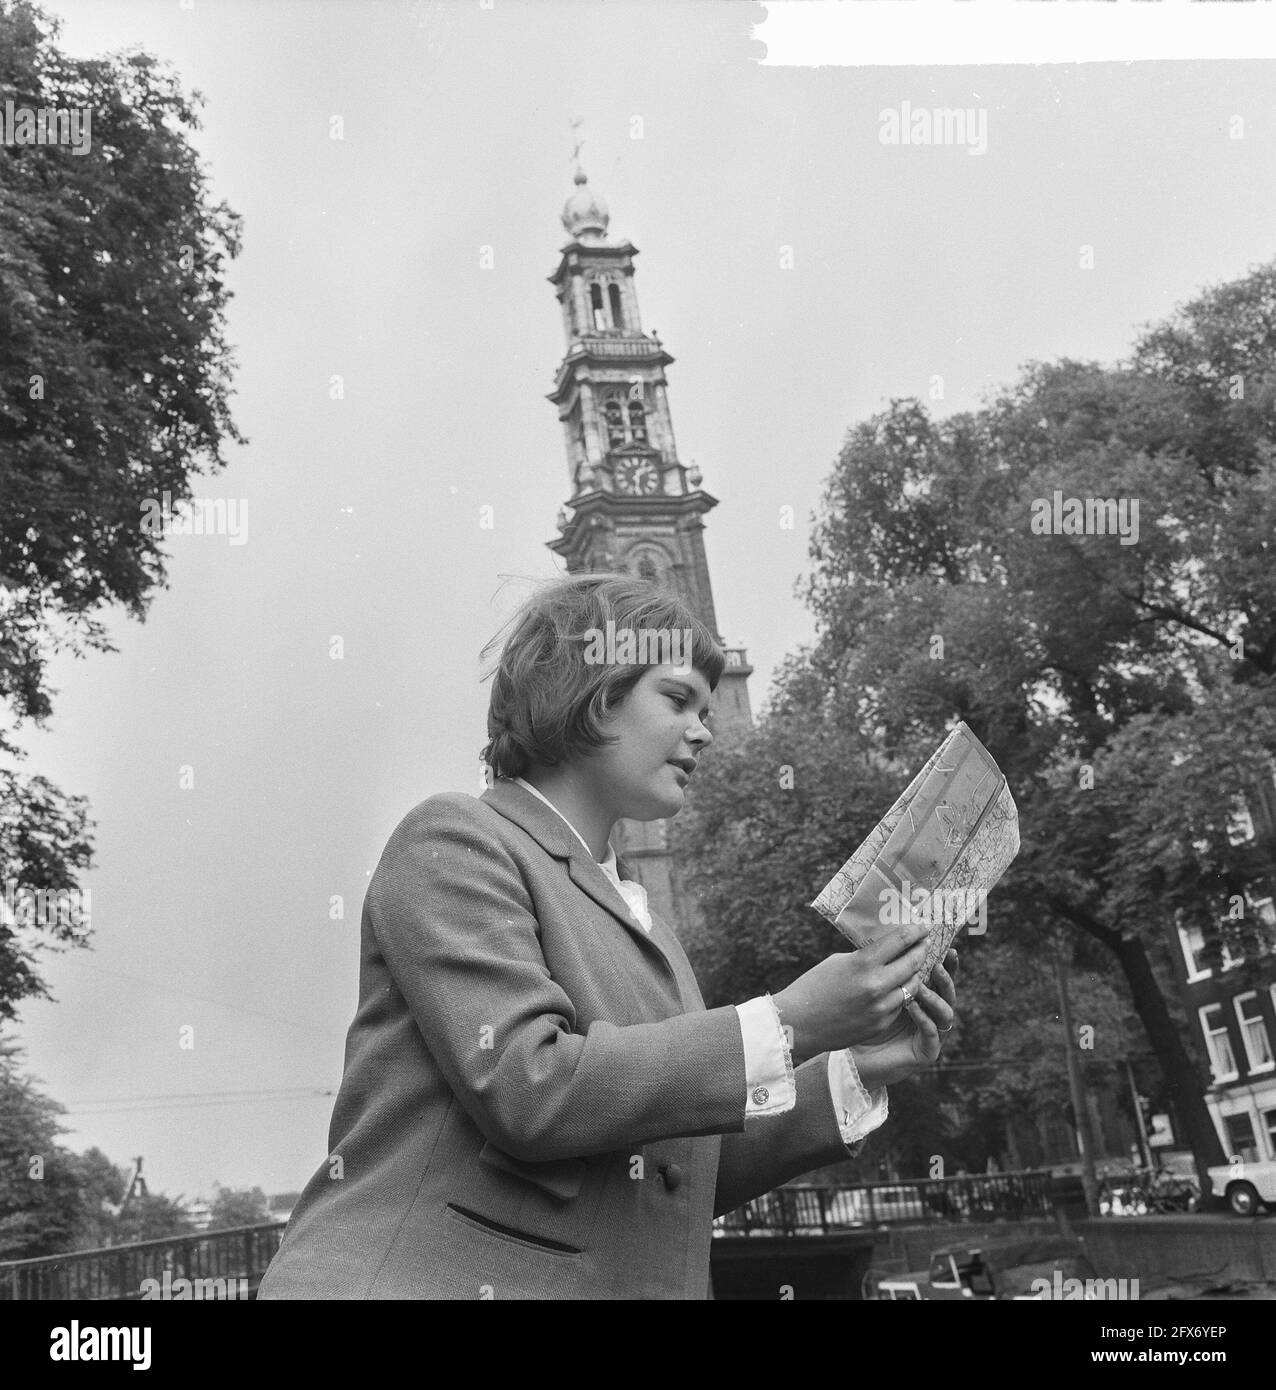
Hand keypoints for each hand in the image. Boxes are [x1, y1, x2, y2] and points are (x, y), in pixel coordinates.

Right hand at [772, 919, 933, 1058]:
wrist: (799, 1022)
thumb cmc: (813, 986)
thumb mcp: (839, 961)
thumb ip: (865, 957)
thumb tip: (886, 951)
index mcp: (863, 963)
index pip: (900, 941)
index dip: (915, 931)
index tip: (923, 927)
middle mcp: (876, 985)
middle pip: (913, 963)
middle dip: (921, 951)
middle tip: (925, 944)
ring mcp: (881, 1008)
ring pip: (912, 987)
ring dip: (914, 975)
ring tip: (914, 967)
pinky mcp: (881, 1024)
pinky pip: (900, 1005)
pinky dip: (900, 995)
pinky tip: (898, 989)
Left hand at [850, 949, 958, 1089]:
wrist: (855, 1057)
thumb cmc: (861, 1020)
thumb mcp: (874, 990)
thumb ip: (884, 970)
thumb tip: (884, 938)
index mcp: (922, 998)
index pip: (937, 976)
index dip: (942, 961)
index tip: (941, 944)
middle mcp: (932, 1014)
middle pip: (948, 991)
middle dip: (945, 976)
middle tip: (937, 963)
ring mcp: (933, 1034)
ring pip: (945, 1012)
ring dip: (934, 996)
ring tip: (920, 986)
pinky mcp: (928, 1052)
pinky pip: (932, 1032)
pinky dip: (923, 1017)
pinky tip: (912, 1007)